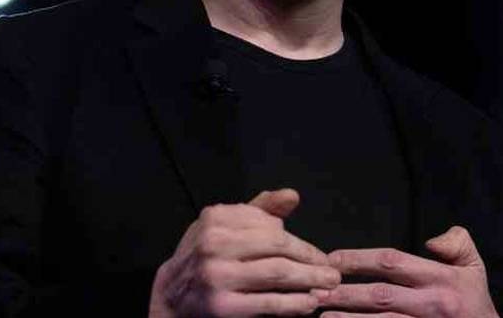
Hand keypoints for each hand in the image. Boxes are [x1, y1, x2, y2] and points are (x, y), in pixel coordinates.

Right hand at [148, 188, 341, 316]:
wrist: (170, 298)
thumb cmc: (204, 258)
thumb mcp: (224, 227)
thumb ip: (259, 211)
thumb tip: (292, 196)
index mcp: (215, 218)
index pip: (271, 226)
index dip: (300, 242)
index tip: (319, 255)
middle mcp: (213, 243)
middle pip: (277, 247)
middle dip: (310, 260)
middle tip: (333, 271)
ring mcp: (216, 275)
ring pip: (277, 273)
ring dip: (309, 280)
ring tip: (328, 287)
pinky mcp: (221, 306)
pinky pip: (268, 303)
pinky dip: (294, 303)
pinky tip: (309, 304)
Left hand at [315, 226, 498, 317]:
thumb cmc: (476, 302)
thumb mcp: (474, 267)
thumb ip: (456, 244)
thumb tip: (431, 240)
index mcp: (441, 279)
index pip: (394, 263)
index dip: (361, 259)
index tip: (334, 259)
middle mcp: (432, 304)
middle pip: (381, 296)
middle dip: (347, 293)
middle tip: (318, 290)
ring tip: (323, 315)